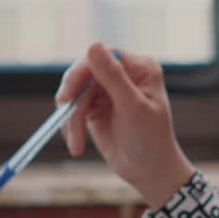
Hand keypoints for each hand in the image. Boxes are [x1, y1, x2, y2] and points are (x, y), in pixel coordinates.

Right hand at [56, 42, 195, 208]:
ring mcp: (107, 91)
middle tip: (66, 120)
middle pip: (83, 73)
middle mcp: (123, 75)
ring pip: (74, 92)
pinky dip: (70, 126)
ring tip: (76, 144)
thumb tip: (92, 44)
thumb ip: (113, 77)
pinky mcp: (94, 107)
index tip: (69, 96)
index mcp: (139, 68)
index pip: (103, 57)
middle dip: (73, 99)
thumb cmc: (151, 140)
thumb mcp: (133, 107)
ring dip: (70, 119)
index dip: (82, 72)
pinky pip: (72, 109)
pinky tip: (76, 144)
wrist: (150, 172)